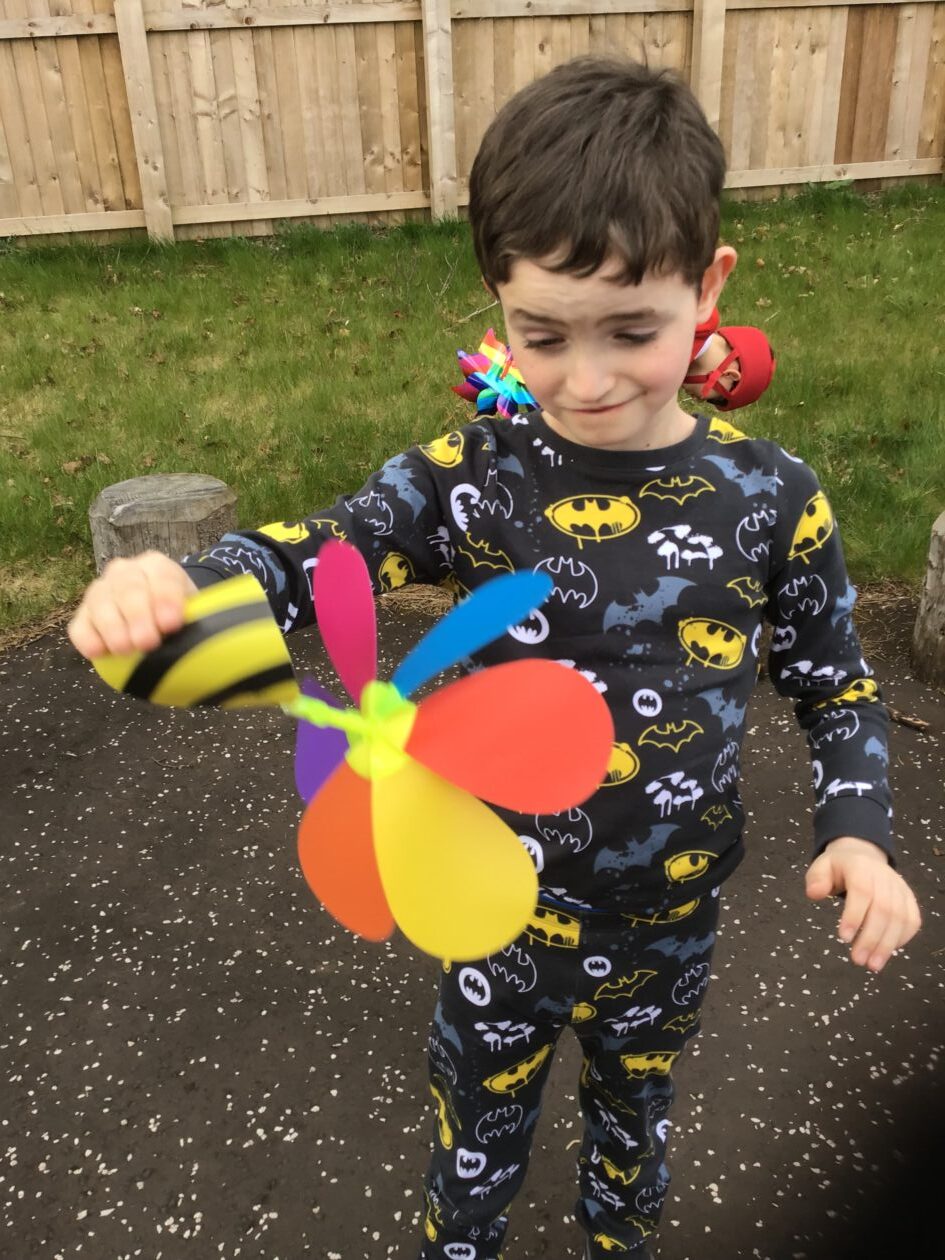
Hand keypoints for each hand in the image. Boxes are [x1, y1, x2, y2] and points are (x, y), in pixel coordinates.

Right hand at [67, 551, 196, 659]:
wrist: (157, 620)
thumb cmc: (179, 616)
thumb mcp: (194, 612)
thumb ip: (198, 620)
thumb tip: (208, 642)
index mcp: (157, 566)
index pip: (162, 577)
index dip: (165, 599)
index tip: (171, 624)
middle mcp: (125, 572)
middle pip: (128, 588)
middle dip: (138, 615)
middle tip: (147, 642)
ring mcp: (101, 592)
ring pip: (100, 602)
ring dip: (113, 626)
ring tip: (125, 649)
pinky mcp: (83, 616)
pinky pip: (79, 626)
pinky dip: (87, 638)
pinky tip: (98, 652)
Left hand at [805, 836, 920, 971]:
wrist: (863, 856)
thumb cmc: (839, 868)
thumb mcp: (821, 867)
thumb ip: (816, 880)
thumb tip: (814, 894)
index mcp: (860, 866)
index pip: (862, 891)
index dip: (854, 916)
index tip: (843, 938)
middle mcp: (885, 877)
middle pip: (884, 909)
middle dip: (871, 938)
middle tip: (858, 960)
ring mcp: (900, 888)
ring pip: (900, 918)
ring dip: (887, 944)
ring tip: (873, 965)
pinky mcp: (909, 899)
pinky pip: (912, 921)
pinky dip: (901, 939)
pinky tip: (887, 953)